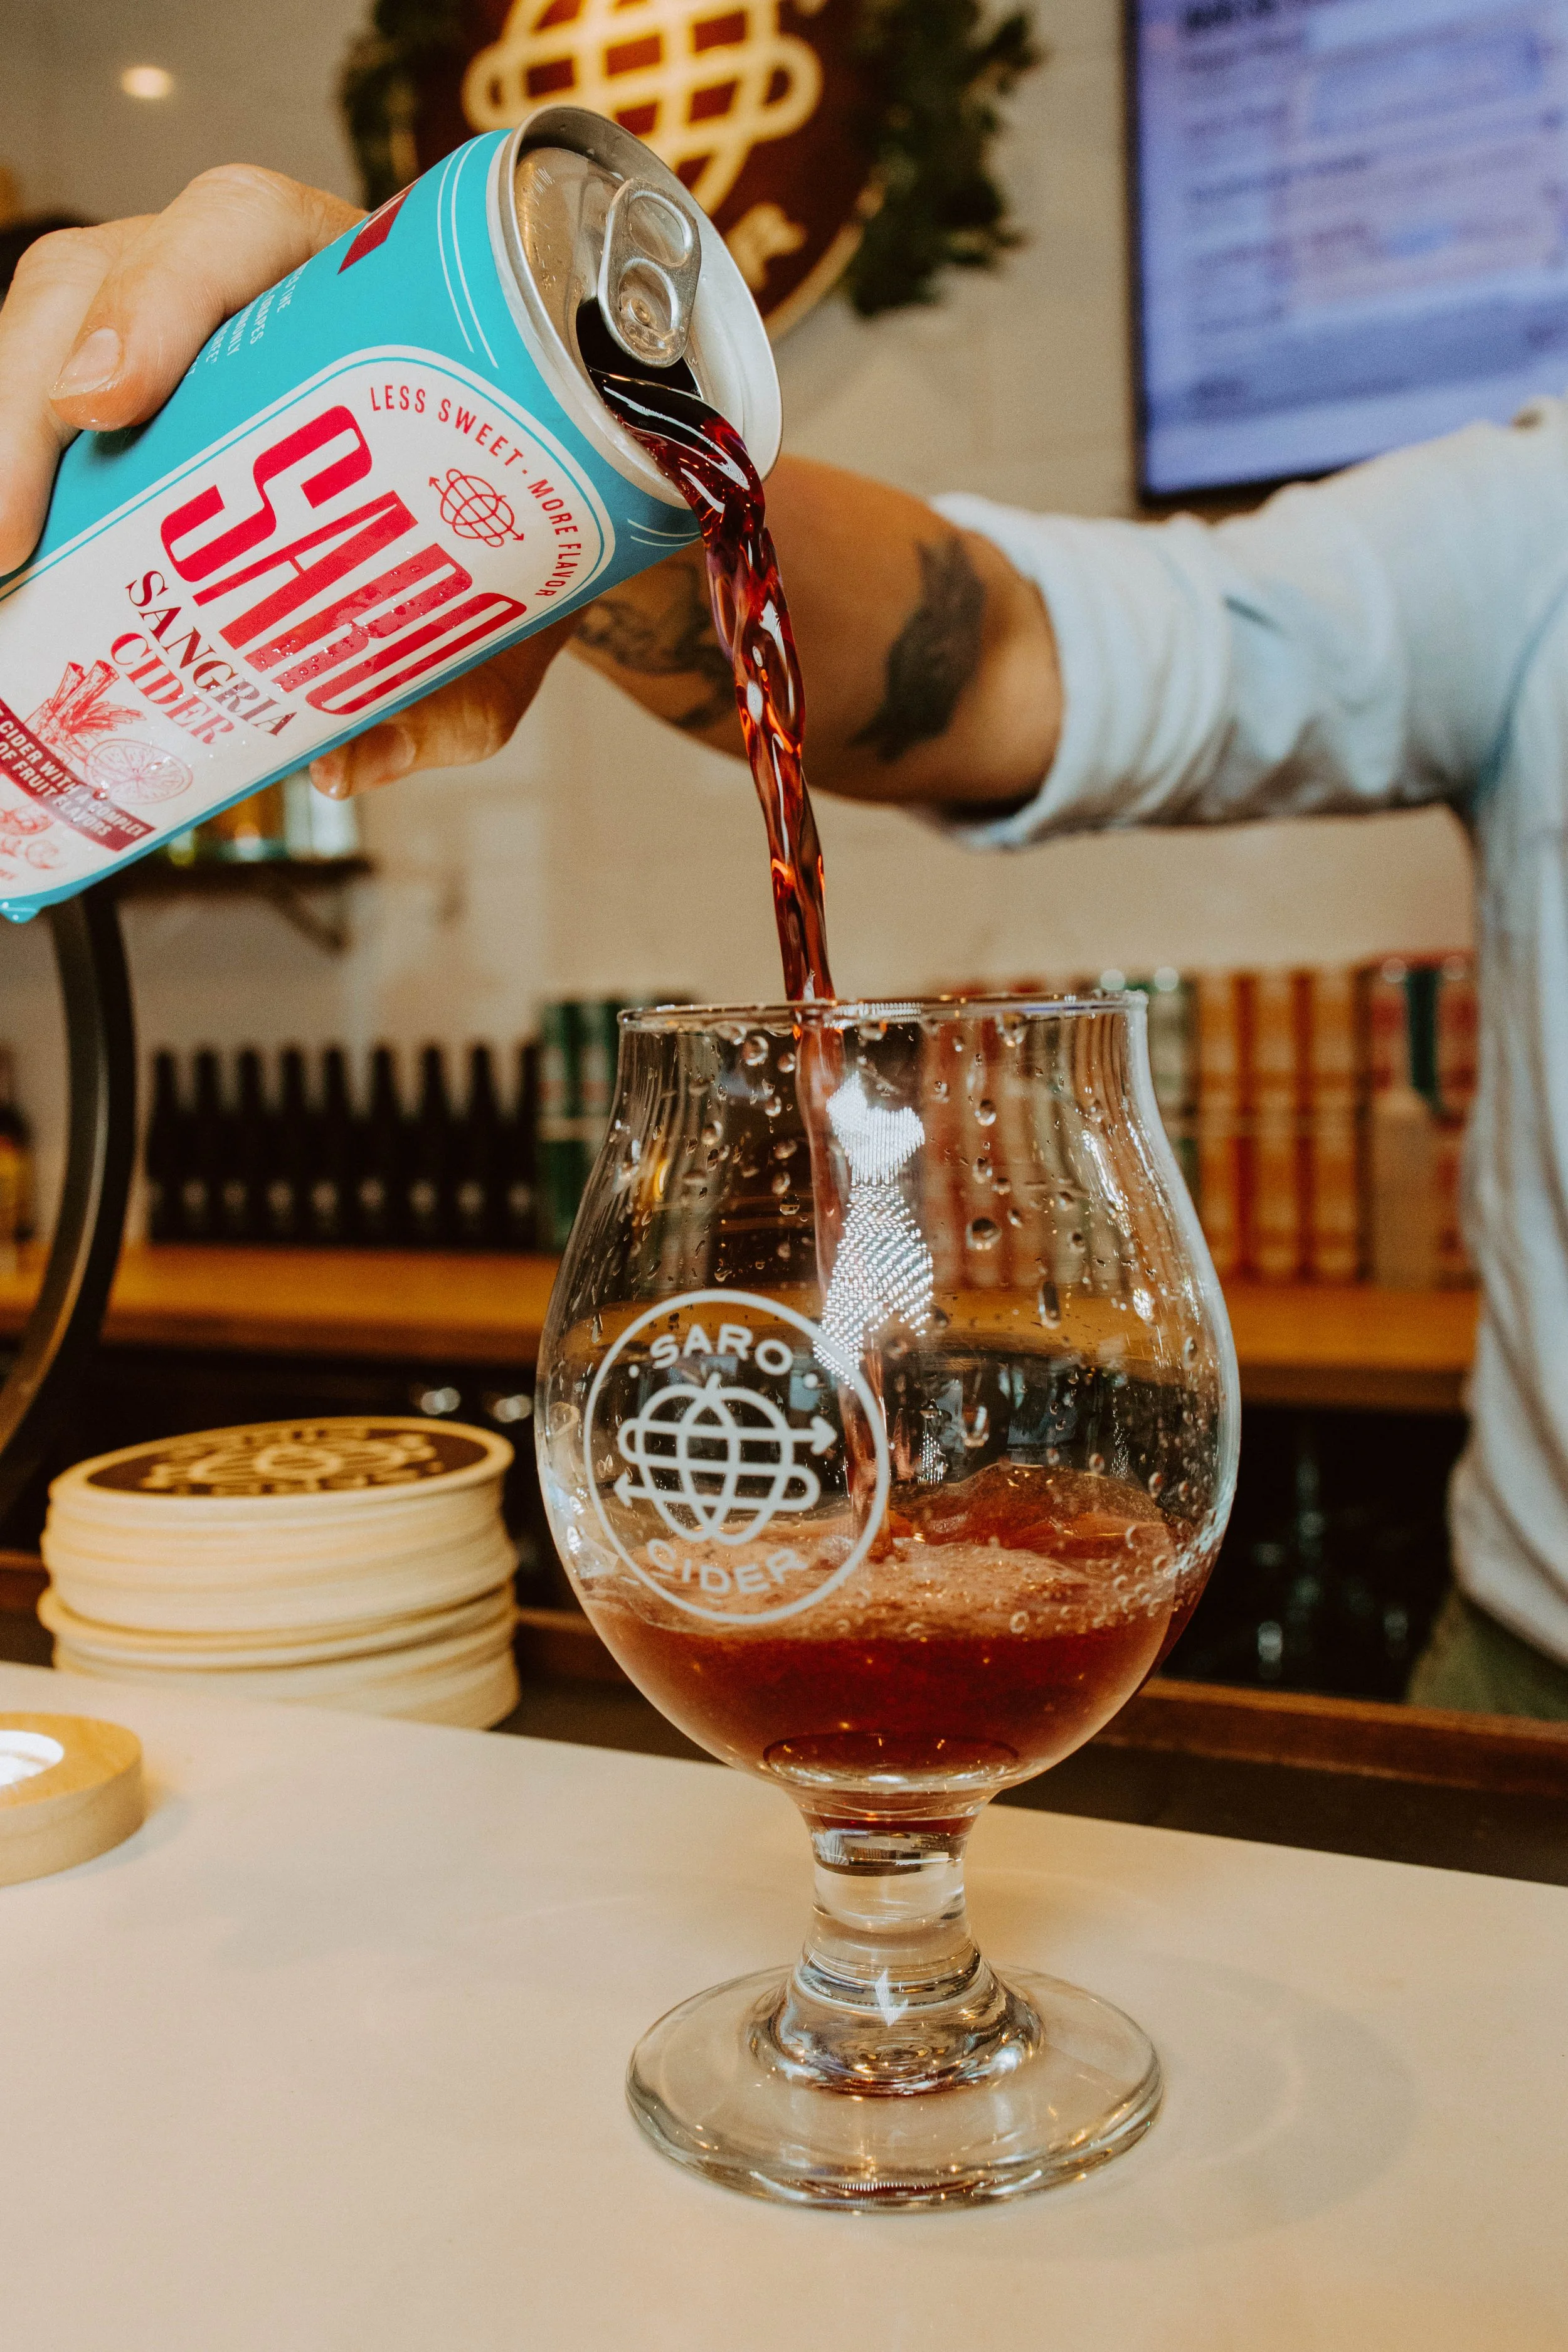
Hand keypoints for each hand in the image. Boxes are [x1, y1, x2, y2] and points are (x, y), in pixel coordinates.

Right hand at [0, 164, 577, 795]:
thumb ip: (446, 699)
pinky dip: (18, 461)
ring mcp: (190, 333)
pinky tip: (15, 554)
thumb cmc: (514, 547)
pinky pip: (55, 398)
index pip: (240, 229)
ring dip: (5, 431)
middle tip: (11, 535)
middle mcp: (262, 289)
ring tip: (3, 557)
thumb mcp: (500, 625)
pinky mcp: (148, 397)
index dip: (157, 295)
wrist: (534, 537)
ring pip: (59, 324)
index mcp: (366, 290)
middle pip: (108, 271)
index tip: (106, 402)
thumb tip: (344, 765)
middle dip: (30, 390)